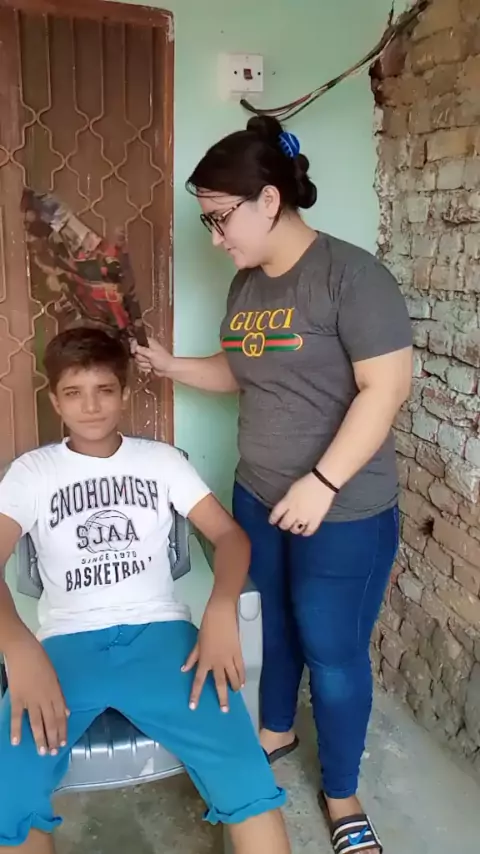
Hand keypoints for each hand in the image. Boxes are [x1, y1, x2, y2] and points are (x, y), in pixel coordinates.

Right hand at [5, 631, 68, 755]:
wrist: (24, 651)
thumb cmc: (41, 660)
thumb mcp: (55, 677)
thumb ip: (60, 696)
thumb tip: (66, 712)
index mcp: (56, 692)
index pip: (61, 716)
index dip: (63, 730)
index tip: (64, 743)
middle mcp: (46, 698)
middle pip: (51, 722)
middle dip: (53, 738)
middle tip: (54, 752)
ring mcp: (31, 699)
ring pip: (37, 722)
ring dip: (40, 738)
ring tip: (42, 752)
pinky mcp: (17, 698)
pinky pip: (17, 716)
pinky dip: (16, 729)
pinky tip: (16, 741)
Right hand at [131, 337, 174, 376]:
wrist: (168, 369)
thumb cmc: (162, 360)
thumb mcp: (152, 354)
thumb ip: (142, 350)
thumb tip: (133, 347)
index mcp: (148, 342)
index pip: (135, 341)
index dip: (133, 346)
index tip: (134, 351)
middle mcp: (145, 348)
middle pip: (135, 352)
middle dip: (141, 358)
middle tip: (149, 359)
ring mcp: (145, 356)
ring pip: (137, 360)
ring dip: (144, 364)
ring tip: (151, 364)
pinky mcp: (145, 363)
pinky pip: (139, 365)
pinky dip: (145, 368)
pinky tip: (150, 368)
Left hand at [182, 595, 244, 712]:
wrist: (221, 614)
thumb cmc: (207, 626)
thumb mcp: (197, 642)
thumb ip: (192, 657)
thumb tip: (184, 669)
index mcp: (204, 659)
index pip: (199, 680)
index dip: (196, 694)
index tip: (193, 706)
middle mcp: (217, 662)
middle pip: (219, 683)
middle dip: (222, 698)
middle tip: (225, 710)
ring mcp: (229, 658)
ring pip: (233, 677)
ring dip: (233, 687)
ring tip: (234, 694)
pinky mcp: (238, 653)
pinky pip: (241, 669)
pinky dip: (241, 677)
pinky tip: (242, 683)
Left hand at [269, 473, 334, 535]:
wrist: (323, 482)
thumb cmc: (306, 483)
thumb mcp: (292, 490)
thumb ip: (286, 501)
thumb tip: (283, 510)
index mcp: (287, 502)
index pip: (276, 515)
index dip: (273, 519)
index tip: (272, 521)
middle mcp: (295, 511)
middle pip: (285, 524)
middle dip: (283, 525)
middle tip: (285, 524)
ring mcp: (305, 517)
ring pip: (295, 529)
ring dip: (294, 529)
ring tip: (295, 526)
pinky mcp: (316, 520)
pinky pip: (309, 531)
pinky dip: (305, 532)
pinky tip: (304, 531)